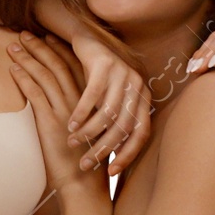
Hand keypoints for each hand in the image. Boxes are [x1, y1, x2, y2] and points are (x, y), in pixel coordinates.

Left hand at [9, 33, 111, 196]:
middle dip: (39, 47)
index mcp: (88, 104)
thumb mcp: (86, 137)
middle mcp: (78, 103)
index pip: (74, 68)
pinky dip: (24, 78)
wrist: (85, 187)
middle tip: (24, 34)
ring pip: (45, 75)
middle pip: (57, 65)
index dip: (59, 50)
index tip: (47, 38)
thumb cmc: (85, 167)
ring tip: (14, 46)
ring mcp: (65, 111)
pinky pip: (35, 93)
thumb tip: (67, 113)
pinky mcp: (50, 122)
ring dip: (28, 58)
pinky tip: (13, 69)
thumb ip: (78, 120)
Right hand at [65, 27, 152, 171]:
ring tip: (73, 142)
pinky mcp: (105, 63)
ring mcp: (123, 73)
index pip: (141, 134)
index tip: (111, 172)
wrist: (88, 42)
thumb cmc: (99, 80)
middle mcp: (137, 86)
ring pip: (108, 113)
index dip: (127, 155)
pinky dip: (81, 113)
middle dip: (103, 148)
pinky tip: (71, 125)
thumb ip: (115, 125)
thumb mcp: (111, 103)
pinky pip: (93, 95)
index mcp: (143, 99)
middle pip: (124, 127)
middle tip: (85, 163)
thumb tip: (113, 159)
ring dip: (89, 132)